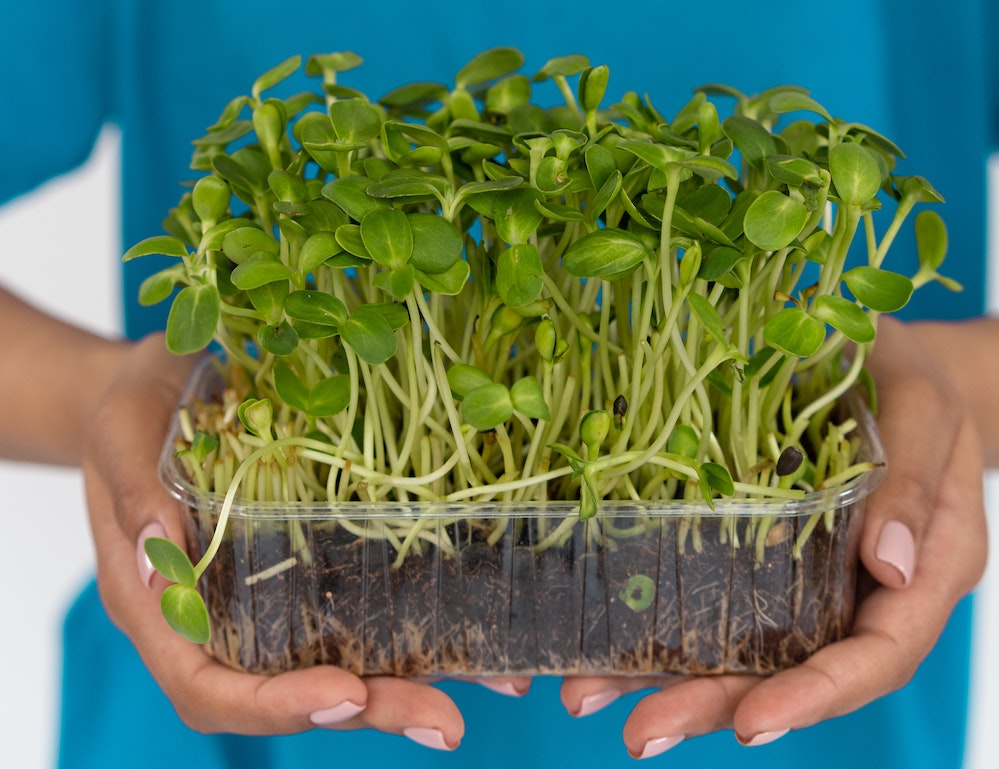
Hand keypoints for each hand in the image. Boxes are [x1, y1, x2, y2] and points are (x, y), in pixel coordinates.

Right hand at [82, 334, 523, 747]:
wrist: (168, 385)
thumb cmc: (134, 405)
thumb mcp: (121, 432)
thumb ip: (134, 495)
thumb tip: (160, 568)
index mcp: (160, 606)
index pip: (209, 686)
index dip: (275, 705)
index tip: (346, 696)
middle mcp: (217, 619)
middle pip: (286, 693)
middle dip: (367, 710)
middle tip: (445, 720)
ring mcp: (266, 598)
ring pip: (334, 662)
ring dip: (408, 682)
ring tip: (488, 684)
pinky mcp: (306, 567)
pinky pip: (358, 610)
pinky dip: (415, 627)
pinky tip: (475, 630)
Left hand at [560, 317, 986, 756]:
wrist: (887, 366)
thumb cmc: (918, 384)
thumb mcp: (923, 415)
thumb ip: (911, 486)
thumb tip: (887, 564)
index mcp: (920, 576)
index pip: (873, 658)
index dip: (814, 696)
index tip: (751, 724)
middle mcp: (859, 595)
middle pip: (794, 671)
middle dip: (717, 704)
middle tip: (642, 732)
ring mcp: (808, 581)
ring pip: (745, 647)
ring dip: (670, 677)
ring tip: (592, 694)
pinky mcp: (764, 556)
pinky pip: (718, 598)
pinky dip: (664, 624)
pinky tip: (605, 638)